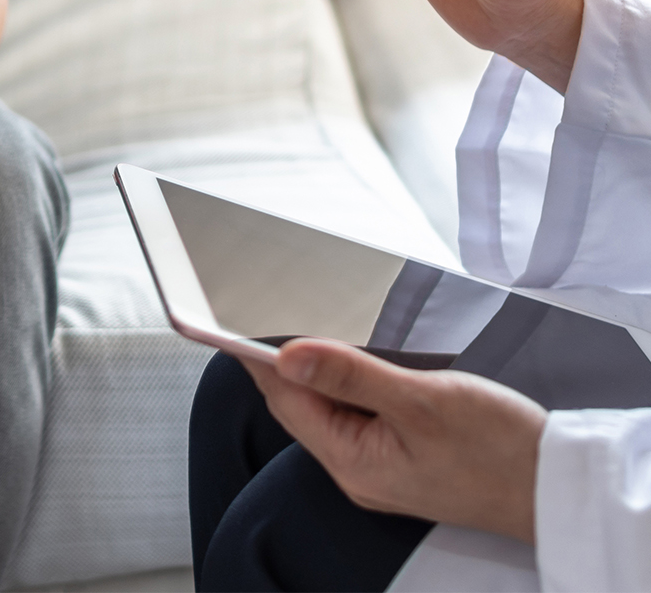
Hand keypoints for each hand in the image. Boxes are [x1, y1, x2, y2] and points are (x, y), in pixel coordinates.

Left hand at [240, 338, 547, 544]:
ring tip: (322, 331)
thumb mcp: (420, 401)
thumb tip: (289, 355)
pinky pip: (360, 417)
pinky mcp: (402, 459)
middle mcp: (357, 470)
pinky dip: (353, 387)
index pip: (286, 401)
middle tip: (279, 312)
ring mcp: (379, 467)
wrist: (558, 486)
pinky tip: (364, 364)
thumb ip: (350, 375)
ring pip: (331, 409)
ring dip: (326, 372)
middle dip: (291, 362)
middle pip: (303, 406)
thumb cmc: (501, 450)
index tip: (239, 323)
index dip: (261, 360)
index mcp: (352, 461)